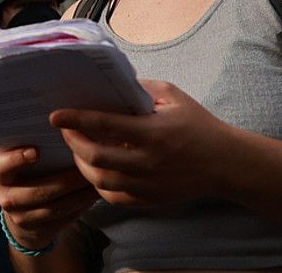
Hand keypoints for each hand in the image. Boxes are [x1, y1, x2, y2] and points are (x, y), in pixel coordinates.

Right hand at [0, 148, 97, 252]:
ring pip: (56, 208)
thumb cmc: (27, 176)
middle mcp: (7, 197)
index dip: (16, 159)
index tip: (35, 151)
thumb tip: (66, 129)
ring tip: (96, 180)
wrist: (22, 215)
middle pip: (39, 191)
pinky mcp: (39, 231)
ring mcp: (22, 218)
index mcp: (0, 175)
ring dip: (80, 194)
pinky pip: (64, 219)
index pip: (2, 166)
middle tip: (87, 166)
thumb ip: (35, 149)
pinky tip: (93, 195)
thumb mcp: (22, 164)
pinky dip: (81, 206)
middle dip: (67, 180)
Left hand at [51, 79, 229, 205]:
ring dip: (81, 164)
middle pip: (96, 158)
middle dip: (73, 143)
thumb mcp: (174, 96)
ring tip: (77, 149)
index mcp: (152, 133)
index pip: (105, 125)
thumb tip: (111, 82)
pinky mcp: (149, 199)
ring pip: (100, 180)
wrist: (226, 164)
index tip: (56, 116)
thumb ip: (141, 88)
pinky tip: (94, 169)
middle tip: (65, 131)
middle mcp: (147, 162)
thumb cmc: (198, 125)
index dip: (76, 120)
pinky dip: (97, 184)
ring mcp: (148, 184)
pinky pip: (113, 197)